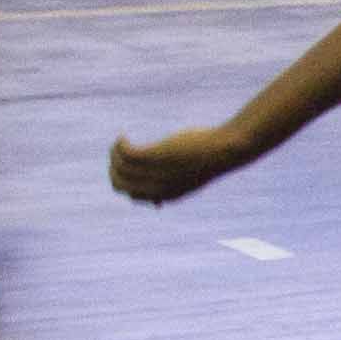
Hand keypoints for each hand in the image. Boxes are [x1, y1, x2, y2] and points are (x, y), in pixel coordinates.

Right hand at [108, 127, 249, 204]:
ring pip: (121, 167)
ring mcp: (158, 172)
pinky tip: (123, 136)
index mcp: (168, 195)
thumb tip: (157, 202)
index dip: (125, 182)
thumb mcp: (189, 178)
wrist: (226, 149)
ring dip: (115, 153)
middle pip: (121, 183)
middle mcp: (159, 188)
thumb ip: (173, 188)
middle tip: (118, 153)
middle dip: (114, 168)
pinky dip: (119, 145)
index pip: (133, 196)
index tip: (126, 165)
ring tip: (121, 142)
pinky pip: (127, 153)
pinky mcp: (156, 155)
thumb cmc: (209, 159)